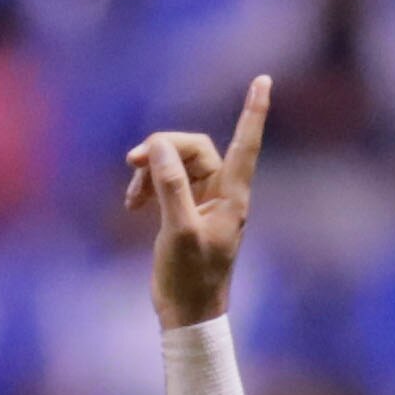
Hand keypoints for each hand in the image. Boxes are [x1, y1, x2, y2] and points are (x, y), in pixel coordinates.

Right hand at [123, 74, 271, 328]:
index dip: (253, 112)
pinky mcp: (185, 213)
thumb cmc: (191, 279)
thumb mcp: (179, 231)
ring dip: (150, 172)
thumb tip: (161, 148)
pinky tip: (132, 205)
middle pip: (194, 148)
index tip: (263, 80)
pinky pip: (166, 183)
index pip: (244, 144)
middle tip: (132, 161)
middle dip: (163, 149)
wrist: (188, 314)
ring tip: (131, 198)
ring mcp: (203, 203)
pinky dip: (147, 187)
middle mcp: (222, 194)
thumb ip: (171, 188)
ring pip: (176, 165)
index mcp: (232, 196)